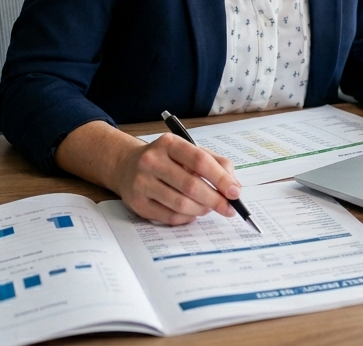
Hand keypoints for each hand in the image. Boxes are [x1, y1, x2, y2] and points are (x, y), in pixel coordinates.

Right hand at [111, 133, 240, 225]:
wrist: (127, 166)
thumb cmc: (166, 159)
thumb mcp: (188, 151)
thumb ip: (215, 163)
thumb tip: (234, 186)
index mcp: (169, 144)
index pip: (199, 160)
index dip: (220, 178)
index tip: (235, 192)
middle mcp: (152, 161)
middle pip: (191, 185)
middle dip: (215, 200)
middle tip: (228, 208)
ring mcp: (142, 183)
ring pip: (181, 204)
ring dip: (201, 209)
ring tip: (208, 207)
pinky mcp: (138, 203)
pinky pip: (170, 217)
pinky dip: (187, 217)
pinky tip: (192, 212)